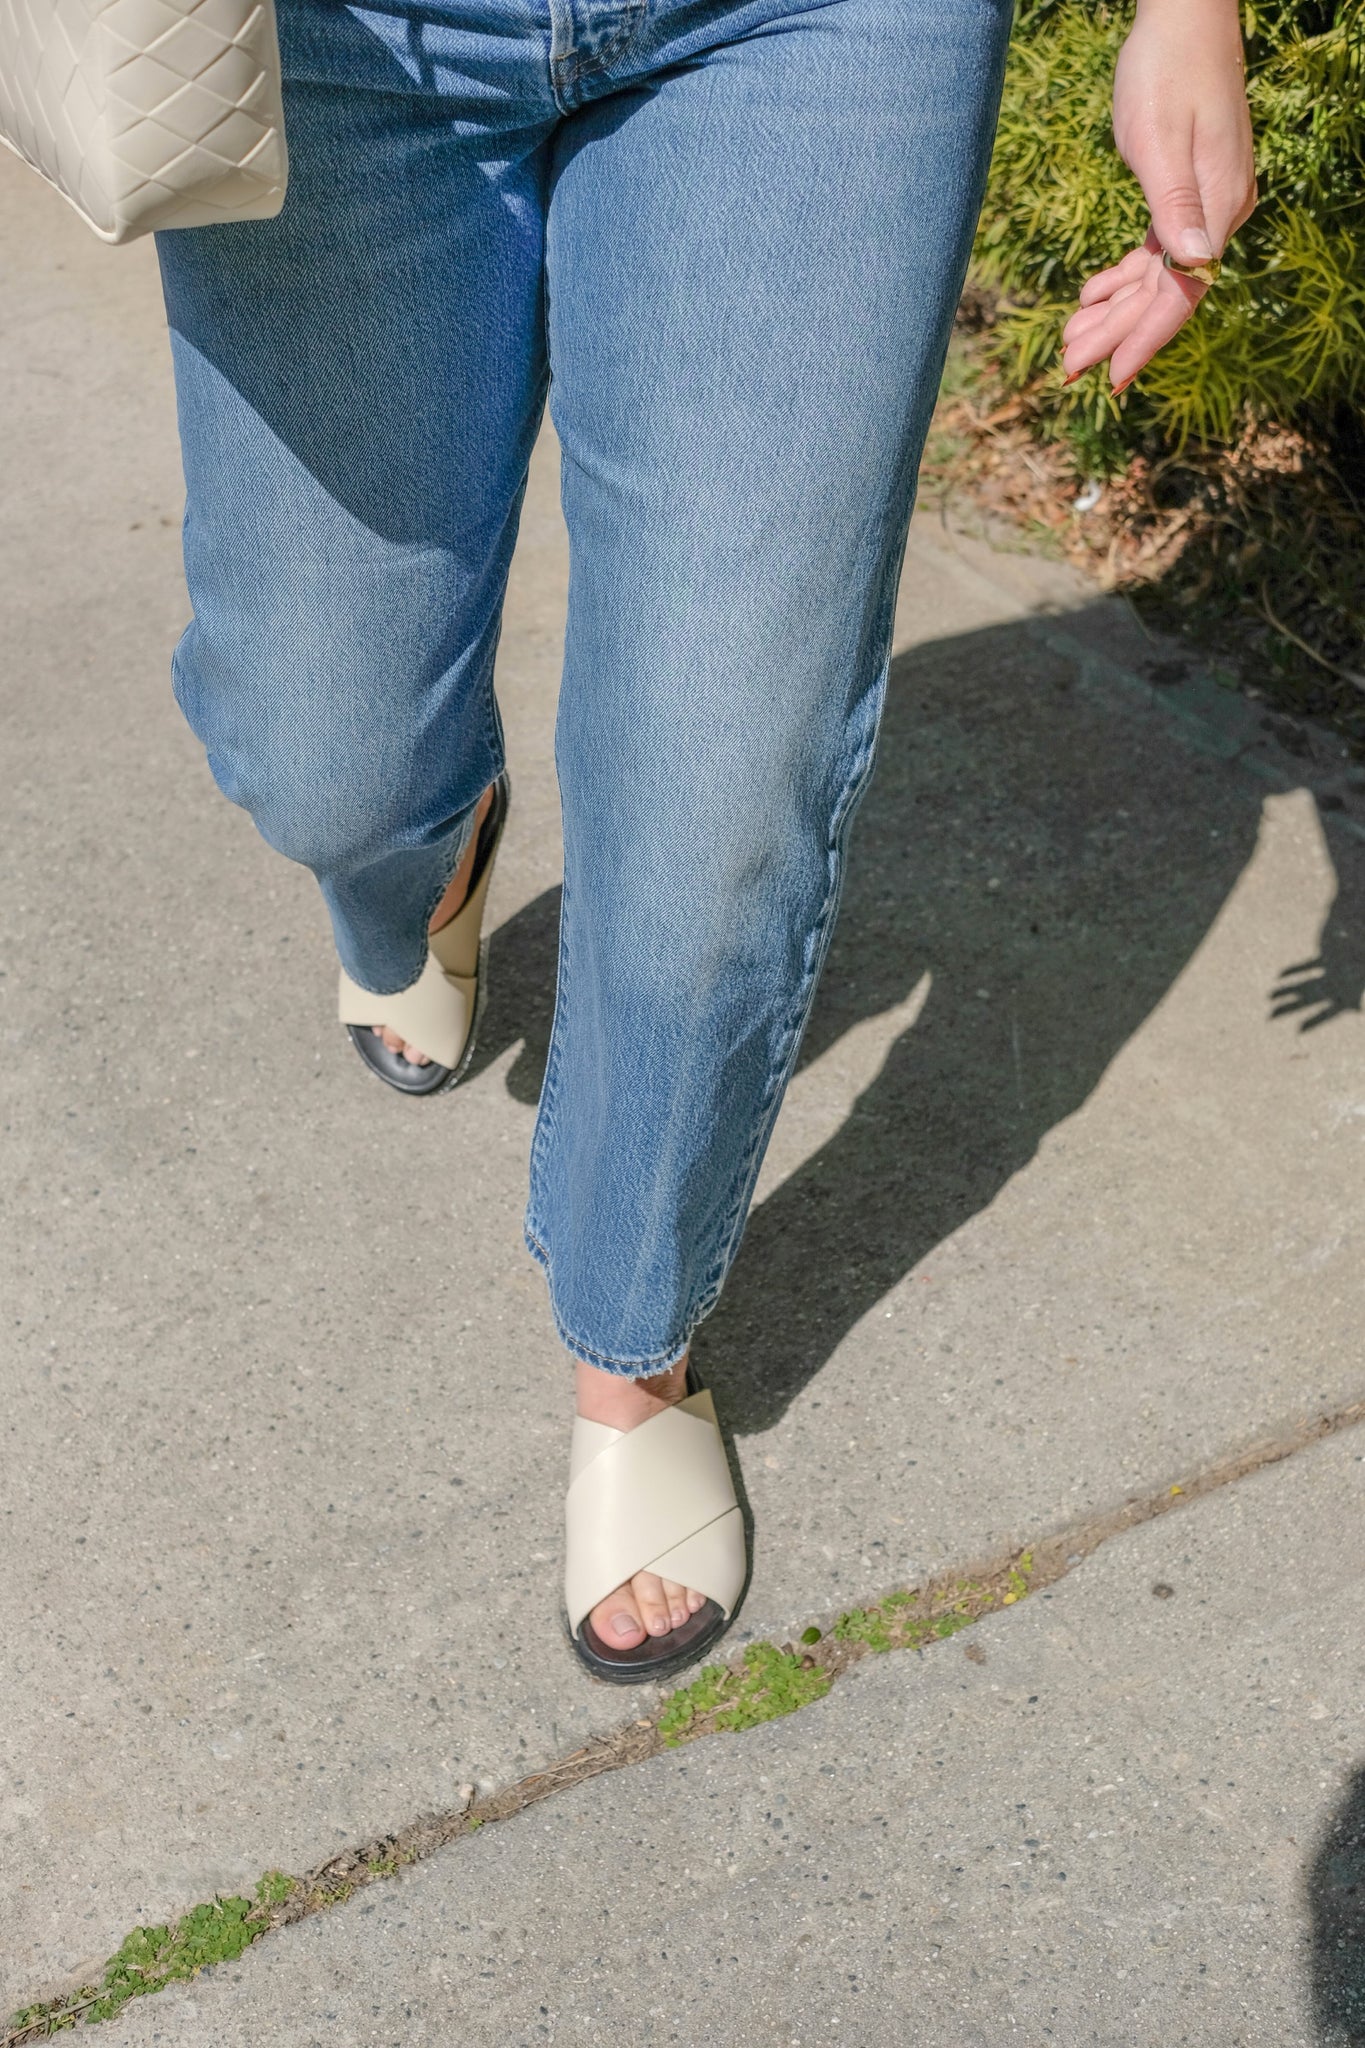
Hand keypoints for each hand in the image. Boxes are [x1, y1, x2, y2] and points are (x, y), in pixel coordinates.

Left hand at [1062, 0, 1255, 392]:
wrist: (1185, 16)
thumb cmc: (1165, 69)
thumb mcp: (1159, 139)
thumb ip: (1174, 205)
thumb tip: (1193, 262)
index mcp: (1217, 205)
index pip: (1182, 292)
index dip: (1144, 340)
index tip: (1109, 380)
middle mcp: (1221, 212)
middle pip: (1165, 291)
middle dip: (1115, 332)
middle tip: (1066, 368)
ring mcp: (1209, 203)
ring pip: (1158, 275)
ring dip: (1114, 308)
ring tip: (1070, 339)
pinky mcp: (1192, 192)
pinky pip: (1157, 249)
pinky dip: (1124, 274)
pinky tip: (1092, 294)